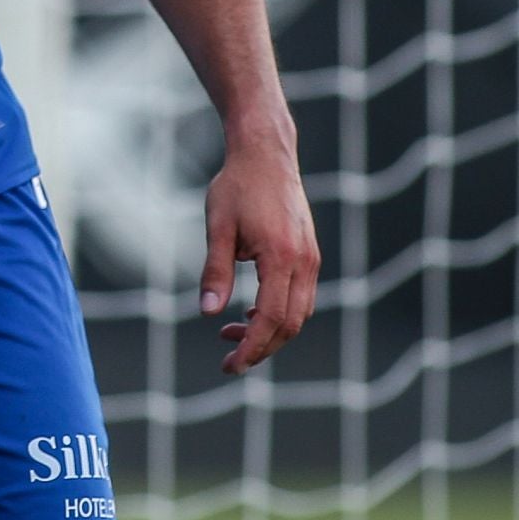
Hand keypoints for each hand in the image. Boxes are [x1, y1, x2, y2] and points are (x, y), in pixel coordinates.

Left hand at [199, 137, 319, 373]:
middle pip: (289, 324)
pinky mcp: (309, 253)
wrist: (266, 154)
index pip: (270, 319)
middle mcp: (304, 261)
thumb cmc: (237, 187)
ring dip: (270, 332)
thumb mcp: (218, 227)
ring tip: (232, 334)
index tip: (230, 365)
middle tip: (229, 361)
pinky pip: (300, 296)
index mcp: (281, 257)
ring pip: (298, 314)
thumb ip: (215, 271)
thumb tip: (207, 312)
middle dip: (261, 348)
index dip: (251, 347)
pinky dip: (279, 313)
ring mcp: (311, 258)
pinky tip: (250, 311)